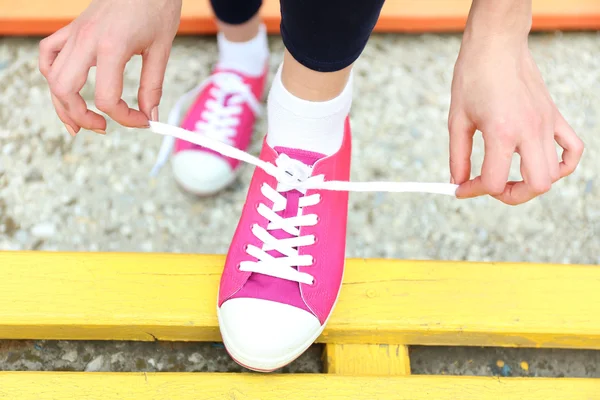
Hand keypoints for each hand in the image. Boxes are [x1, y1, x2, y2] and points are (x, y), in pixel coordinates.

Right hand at [39, 0, 181, 134]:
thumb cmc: (156, 5)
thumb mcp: (162, 49)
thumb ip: (153, 86)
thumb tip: (150, 115)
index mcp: (111, 47)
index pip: (107, 98)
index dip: (126, 119)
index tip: (142, 121)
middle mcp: (86, 40)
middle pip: (65, 90)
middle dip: (81, 117)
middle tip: (102, 128)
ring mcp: (75, 33)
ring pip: (52, 75)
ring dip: (62, 103)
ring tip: (80, 121)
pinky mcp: (73, 28)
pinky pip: (49, 54)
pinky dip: (52, 74)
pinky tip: (67, 87)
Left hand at [448, 34, 583, 204]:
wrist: (496, 44)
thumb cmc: (473, 77)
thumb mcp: (457, 120)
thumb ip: (457, 156)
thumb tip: (457, 182)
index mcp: (502, 132)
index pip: (495, 182)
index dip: (474, 191)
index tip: (462, 188)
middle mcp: (529, 131)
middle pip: (537, 185)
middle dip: (512, 195)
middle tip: (493, 187)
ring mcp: (546, 124)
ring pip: (554, 173)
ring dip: (532, 182)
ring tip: (511, 174)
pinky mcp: (554, 116)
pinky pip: (573, 149)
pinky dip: (563, 164)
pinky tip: (541, 162)